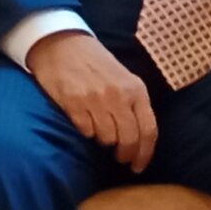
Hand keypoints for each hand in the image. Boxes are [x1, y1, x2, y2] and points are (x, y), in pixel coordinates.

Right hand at [27, 31, 158, 172]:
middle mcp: (119, 96)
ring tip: (101, 133)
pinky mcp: (73, 104)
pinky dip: (87, 132)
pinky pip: (85, 131)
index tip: (139, 165)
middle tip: (121, 159)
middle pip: (129, 138)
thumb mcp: (124, 78)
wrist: (62, 44)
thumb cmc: (96, 63)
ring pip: (106, 138)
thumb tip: (140, 136)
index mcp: (136, 89)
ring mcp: (95, 100)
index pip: (148, 129)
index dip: (145, 153)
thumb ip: (134, 103)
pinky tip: (85, 123)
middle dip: (126, 154)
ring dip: (104, 141)